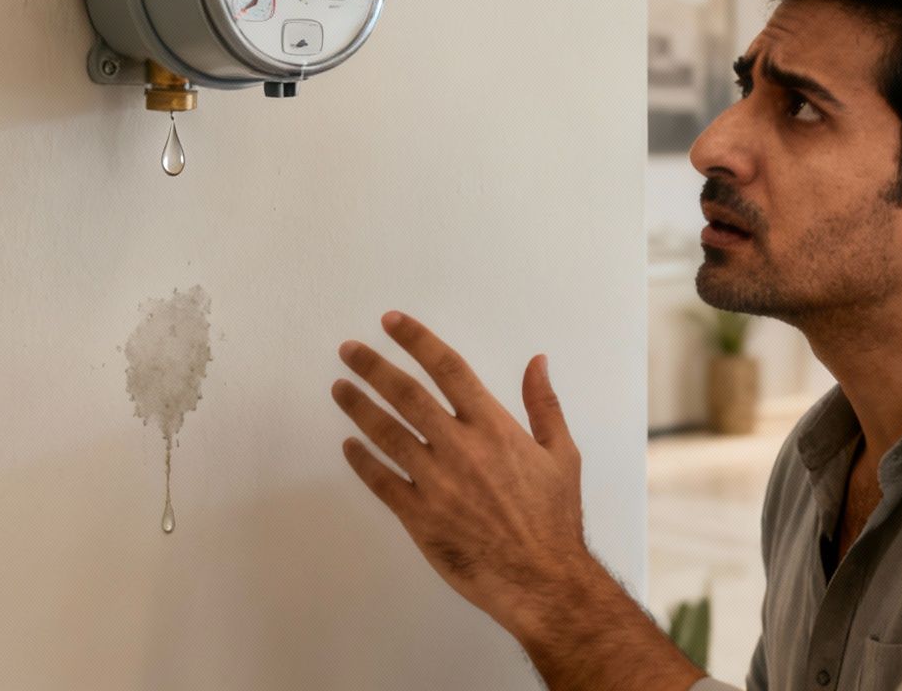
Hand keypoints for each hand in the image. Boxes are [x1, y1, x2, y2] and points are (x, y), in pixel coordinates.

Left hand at [331, 311, 595, 639]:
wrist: (542, 579)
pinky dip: (362, 461)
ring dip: (359, 407)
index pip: (448, 369)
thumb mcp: (563, 455)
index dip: (417, 340)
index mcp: (495, 427)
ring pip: (387, 434)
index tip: (392, 322)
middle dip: (373, 367)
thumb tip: (537, 361)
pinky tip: (349, 446)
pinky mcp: (420, 517)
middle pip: (407, 395)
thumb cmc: (555, 519)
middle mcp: (461, 448)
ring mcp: (436, 483)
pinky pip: (382, 482)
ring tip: (339, 389)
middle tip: (348, 351)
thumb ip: (544, 404)